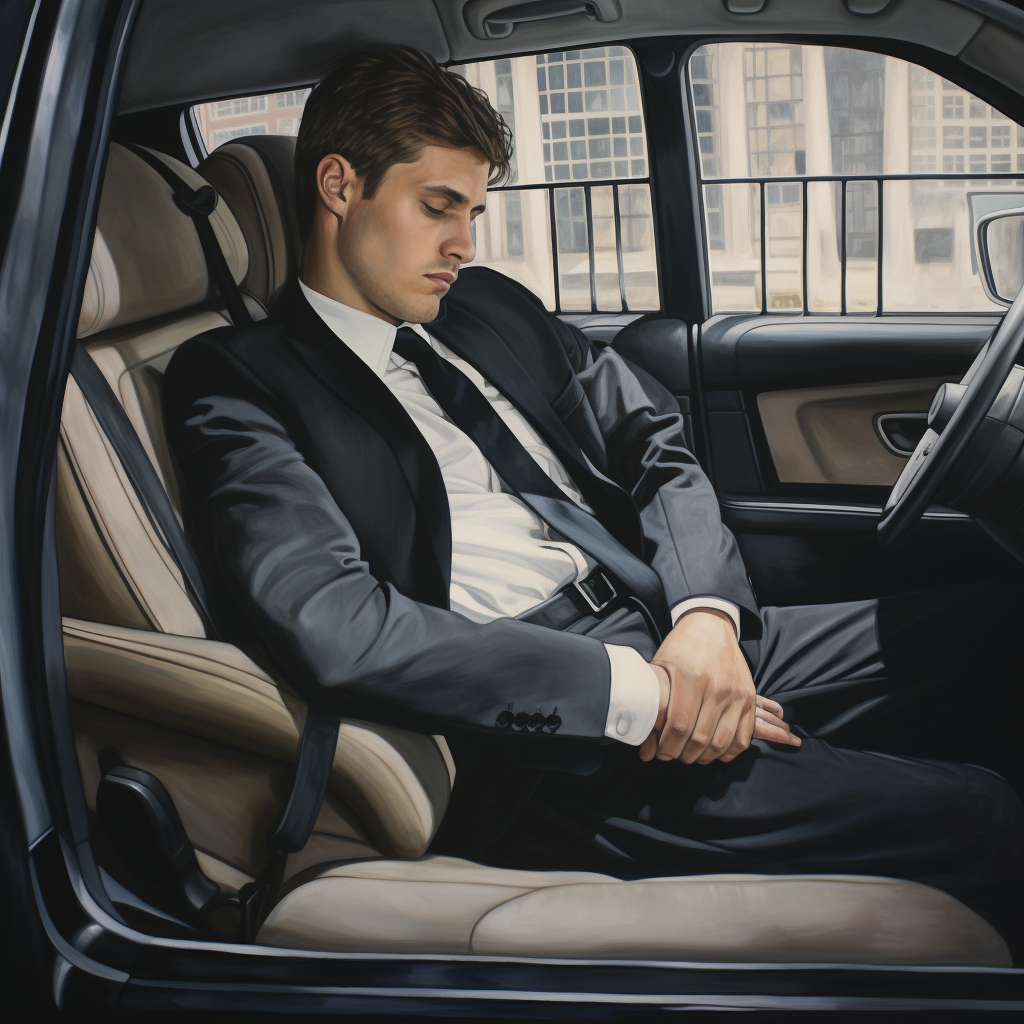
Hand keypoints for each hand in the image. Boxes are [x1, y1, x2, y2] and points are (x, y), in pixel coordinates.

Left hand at [639, 609, 798, 763]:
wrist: (711, 624)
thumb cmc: (680, 647)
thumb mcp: (660, 668)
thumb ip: (653, 708)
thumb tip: (644, 750)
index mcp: (690, 677)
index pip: (679, 725)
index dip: (667, 746)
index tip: (660, 753)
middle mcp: (716, 687)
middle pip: (700, 738)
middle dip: (682, 754)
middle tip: (673, 756)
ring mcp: (736, 693)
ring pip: (722, 741)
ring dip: (705, 757)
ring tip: (691, 756)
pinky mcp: (749, 696)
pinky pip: (744, 735)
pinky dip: (729, 751)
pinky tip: (715, 752)